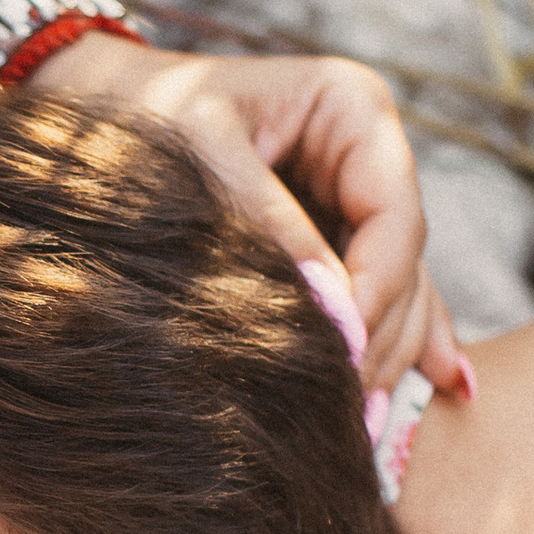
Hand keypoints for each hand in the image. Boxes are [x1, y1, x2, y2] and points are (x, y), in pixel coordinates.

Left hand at [30, 35, 463, 396]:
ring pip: (399, 288)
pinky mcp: (332, 240)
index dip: (379, 290)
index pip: (394, 215)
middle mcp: (368, 154)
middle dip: (382, 338)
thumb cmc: (142, 110)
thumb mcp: (202, 152)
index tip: (345, 353)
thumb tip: (334, 312)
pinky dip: (388, 342)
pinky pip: (374, 296)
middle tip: (353, 415)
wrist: (93, 105)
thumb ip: (269, 227)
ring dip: (389, 356)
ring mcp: (354, 200)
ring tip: (367, 428)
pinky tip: (440, 390)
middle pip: (402, 261)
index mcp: (354, 108)